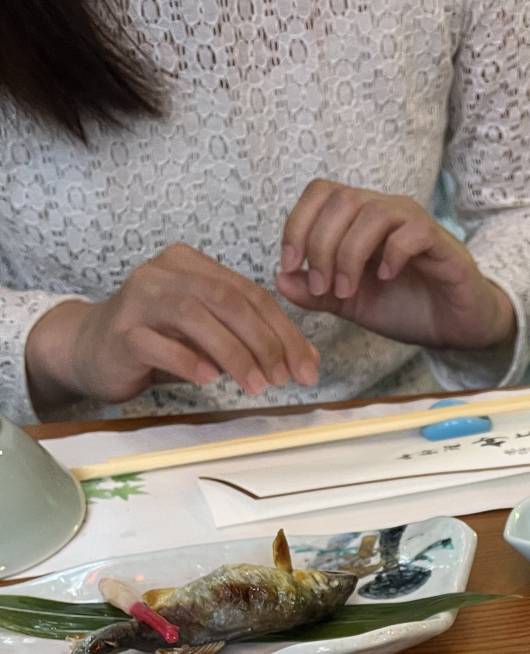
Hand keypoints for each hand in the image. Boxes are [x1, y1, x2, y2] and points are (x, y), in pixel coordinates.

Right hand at [25, 243, 319, 414]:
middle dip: (265, 342)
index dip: (285, 331)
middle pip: (228, 300)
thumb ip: (251, 339)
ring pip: (196, 317)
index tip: (308, 368)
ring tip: (256, 386)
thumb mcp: (210, 336)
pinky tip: (208, 380)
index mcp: (192, 264)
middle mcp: (165, 272)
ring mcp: (140, 298)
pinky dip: (187, 361)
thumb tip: (306, 360)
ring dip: (233, 354)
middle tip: (286, 378)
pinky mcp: (122, 331)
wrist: (92, 349)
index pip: (250, 293)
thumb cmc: (159, 342)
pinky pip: (158, 344)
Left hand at [275, 182, 515, 352]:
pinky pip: (412, 232)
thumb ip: (317, 293)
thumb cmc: (406, 308)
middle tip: (322, 287)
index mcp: (359, 220)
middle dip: (321, 244)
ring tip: (348, 291)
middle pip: (341, 200)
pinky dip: (391, 253)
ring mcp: (413, 224)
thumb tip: (279, 279)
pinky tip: (385, 278)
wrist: (454, 327)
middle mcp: (385, 212)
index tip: (291, 265)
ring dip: (350, 253)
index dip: (298, 223)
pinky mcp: (440, 243)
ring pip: (372, 213)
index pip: (320, 194)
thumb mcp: (352, 305)